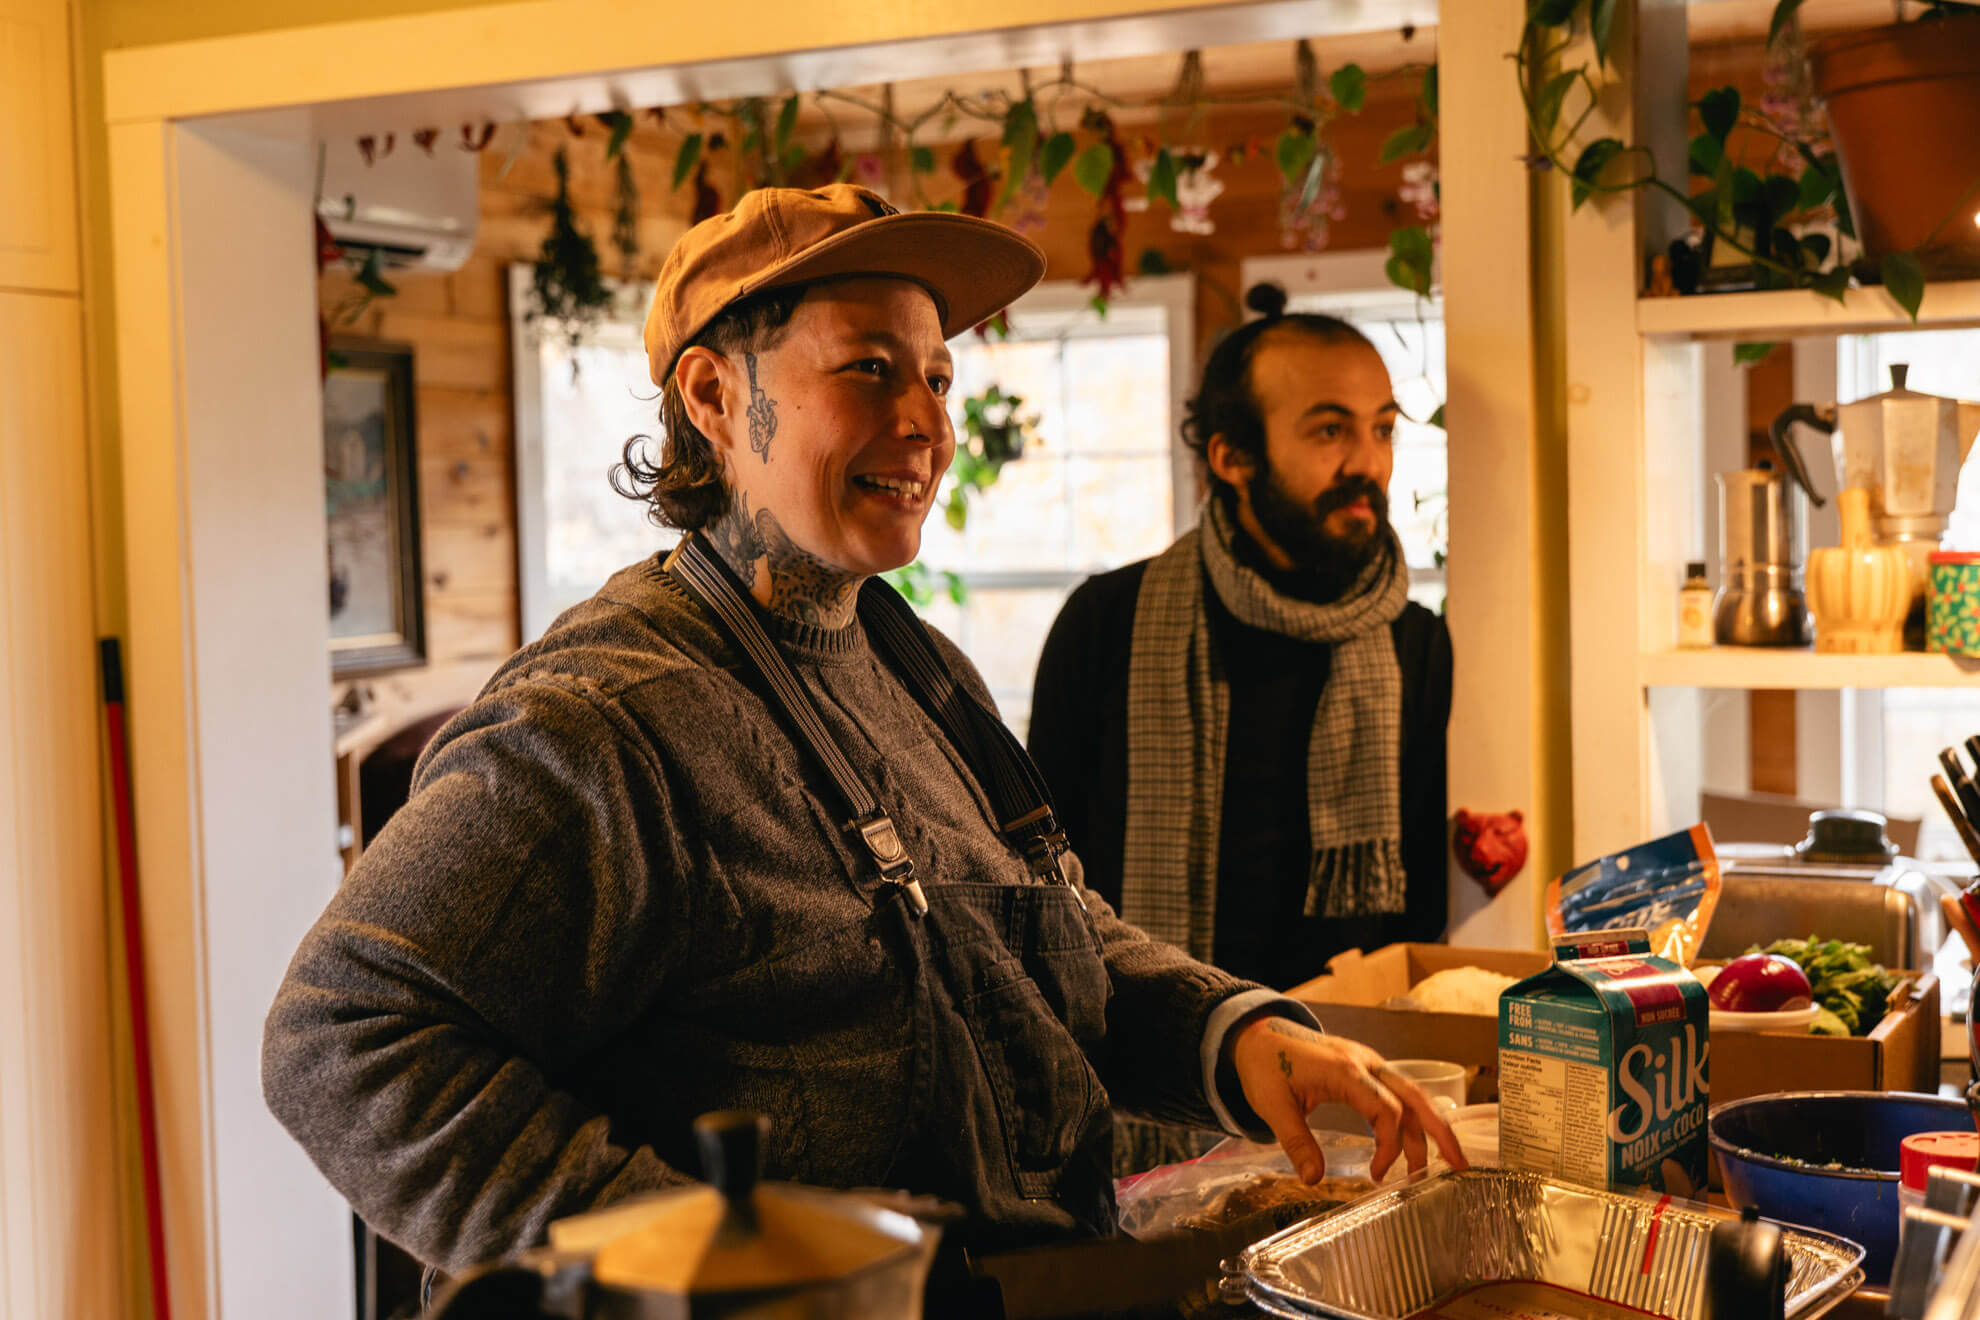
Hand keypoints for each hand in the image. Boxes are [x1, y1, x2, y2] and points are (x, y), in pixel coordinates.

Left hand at [1229, 1016, 1468, 1183]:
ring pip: (1411, 1094)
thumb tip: (1314, 1179)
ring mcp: (1369, 1063)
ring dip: (1429, 1127)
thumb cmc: (1264, 1063)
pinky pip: (1398, 1091)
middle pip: (1415, 1097)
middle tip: (1460, 1165)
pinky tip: (1417, 1139)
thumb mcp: (1272, 1104)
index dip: (1390, 1146)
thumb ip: (1295, 1141)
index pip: (1387, 1110)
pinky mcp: (1365, 1068)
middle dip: (1441, 1132)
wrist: (1257, 1032)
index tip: (1376, 1174)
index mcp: (1346, 1071)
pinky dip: (1413, 1116)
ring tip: (1444, 1162)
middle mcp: (1366, 1063)